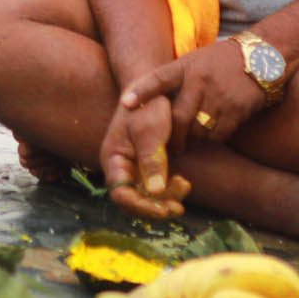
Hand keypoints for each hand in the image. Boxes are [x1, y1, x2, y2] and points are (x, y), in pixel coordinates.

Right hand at [98, 96, 194, 219]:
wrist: (154, 88)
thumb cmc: (148, 106)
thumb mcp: (149, 130)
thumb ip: (152, 160)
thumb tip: (155, 191)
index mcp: (113, 159)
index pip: (120, 194)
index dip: (141, 206)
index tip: (164, 209)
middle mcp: (121, 167)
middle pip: (132, 200)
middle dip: (154, 206)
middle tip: (178, 208)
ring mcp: (134, 167)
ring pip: (146, 196)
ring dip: (165, 198)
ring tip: (185, 186)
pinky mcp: (147, 166)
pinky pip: (155, 188)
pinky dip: (169, 190)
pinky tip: (183, 182)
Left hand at [117, 39, 272, 156]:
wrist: (262, 56)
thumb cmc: (219, 62)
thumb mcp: (193, 61)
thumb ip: (173, 79)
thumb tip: (143, 102)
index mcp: (186, 66)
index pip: (159, 78)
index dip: (141, 91)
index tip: (126, 103)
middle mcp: (200, 80)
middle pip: (178, 117)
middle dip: (170, 137)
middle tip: (166, 147)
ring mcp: (219, 95)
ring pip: (197, 130)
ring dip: (191, 140)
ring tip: (187, 142)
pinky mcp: (237, 109)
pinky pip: (217, 134)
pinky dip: (210, 139)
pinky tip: (208, 136)